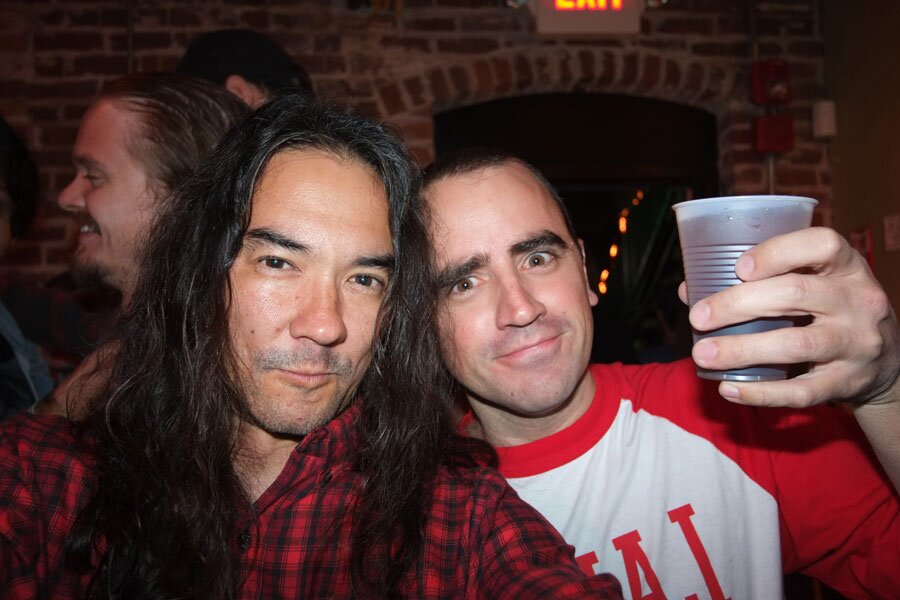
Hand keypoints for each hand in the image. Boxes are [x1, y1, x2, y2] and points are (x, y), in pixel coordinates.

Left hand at [680, 227, 899, 407]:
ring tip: (702, 354)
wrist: (887, 363)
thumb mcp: (813, 284)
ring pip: (795, 345)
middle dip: (737, 305)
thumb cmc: (831, 311)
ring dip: (741, 349)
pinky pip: (801, 391)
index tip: (739, 268)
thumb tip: (689, 289)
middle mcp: (858, 301)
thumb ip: (760, 281)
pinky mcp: (847, 382)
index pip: (823, 244)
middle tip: (697, 318)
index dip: (777, 252)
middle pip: (795, 294)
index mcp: (847, 267)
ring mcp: (856, 344)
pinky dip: (760, 392)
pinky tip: (728, 387)